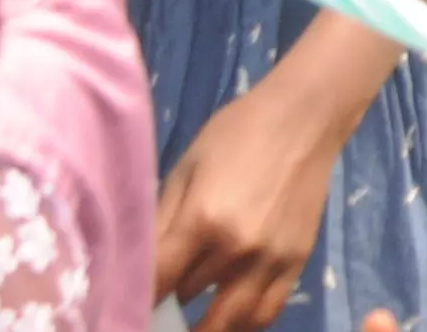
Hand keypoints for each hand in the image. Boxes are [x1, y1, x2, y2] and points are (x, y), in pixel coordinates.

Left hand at [155, 71, 357, 331]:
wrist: (306, 116)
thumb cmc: (238, 133)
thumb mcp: (186, 168)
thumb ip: (160, 221)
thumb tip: (132, 265)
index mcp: (202, 220)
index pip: (155, 284)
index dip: (132, 299)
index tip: (120, 305)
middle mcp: (238, 249)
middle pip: (186, 300)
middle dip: (165, 302)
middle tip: (155, 301)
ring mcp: (272, 260)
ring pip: (228, 320)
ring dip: (203, 324)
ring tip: (187, 320)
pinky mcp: (298, 262)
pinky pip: (266, 313)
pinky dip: (242, 323)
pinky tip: (226, 317)